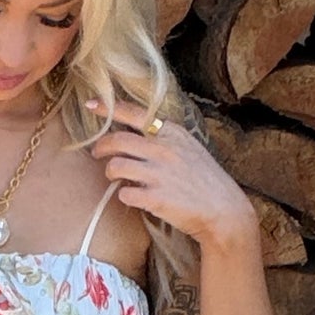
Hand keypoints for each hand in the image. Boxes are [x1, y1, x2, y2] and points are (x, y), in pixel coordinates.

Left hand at [87, 99, 255, 250]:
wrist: (224, 210)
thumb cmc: (205, 181)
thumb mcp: (190, 148)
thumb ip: (165, 140)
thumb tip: (136, 139)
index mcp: (172, 133)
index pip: (134, 113)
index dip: (109, 108)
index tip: (91, 104)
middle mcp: (164, 149)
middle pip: (117, 140)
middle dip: (100, 146)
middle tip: (96, 152)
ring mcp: (158, 174)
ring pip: (115, 167)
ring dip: (109, 172)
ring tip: (114, 177)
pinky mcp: (155, 198)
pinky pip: (124, 193)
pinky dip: (124, 195)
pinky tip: (132, 197)